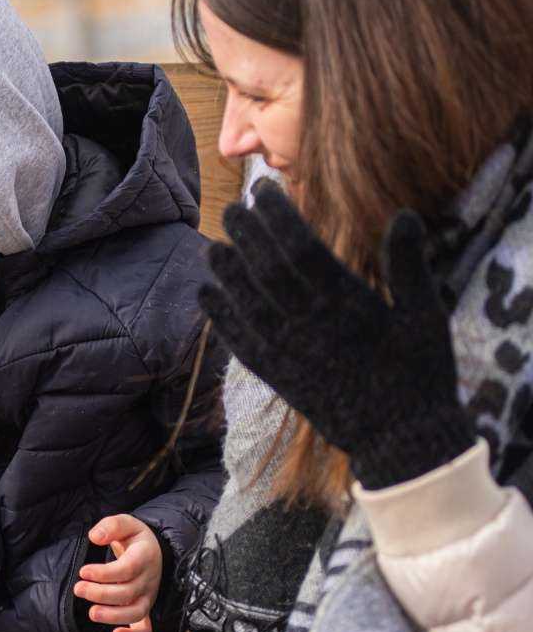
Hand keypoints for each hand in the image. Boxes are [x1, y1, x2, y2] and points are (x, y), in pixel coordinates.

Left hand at [75, 514, 161, 631]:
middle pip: (127, 592)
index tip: (84, 572)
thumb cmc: (134, 538)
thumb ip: (111, 526)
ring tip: (91, 613)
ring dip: (113, 616)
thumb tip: (95, 536)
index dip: (104, 574)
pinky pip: (145, 628)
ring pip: (135, 612)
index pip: (127, 569)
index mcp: (145, 556)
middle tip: (78, 588)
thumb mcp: (126, 523)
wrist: (152, 550)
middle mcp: (148, 579)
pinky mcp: (144, 607)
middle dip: (100, 594)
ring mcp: (148, 596)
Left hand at [199, 181, 474, 488]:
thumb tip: (404, 215)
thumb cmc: (420, 374)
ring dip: (225, 273)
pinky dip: (218, 317)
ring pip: (246, 303)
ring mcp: (290, 353)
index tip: (263, 192)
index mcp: (348, 304)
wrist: (402, 439)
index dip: (278, 216)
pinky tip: (204, 294)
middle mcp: (311, 325)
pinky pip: (238, 342)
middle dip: (245, 236)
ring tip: (211, 247)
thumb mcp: (426, 316)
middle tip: (231, 210)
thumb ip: (409, 265)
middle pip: (266, 270)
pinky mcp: (277, 378)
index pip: (301, 247)